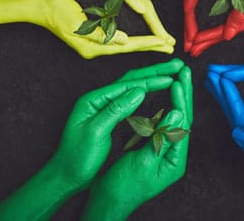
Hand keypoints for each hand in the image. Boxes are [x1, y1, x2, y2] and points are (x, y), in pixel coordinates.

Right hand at [36, 0, 173, 58]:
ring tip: (160, 44)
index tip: (165, 42)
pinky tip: (138, 39)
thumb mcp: (76, 24)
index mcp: (93, 47)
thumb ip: (99, 35)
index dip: (148, 43)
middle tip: (171, 47)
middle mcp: (94, 49)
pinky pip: (117, 42)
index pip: (128, 46)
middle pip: (129, 48)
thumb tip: (123, 41)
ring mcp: (92, 46)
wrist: (38, 7)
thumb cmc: (56, 12)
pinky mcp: (91, 40)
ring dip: (143, 44)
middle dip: (150, 47)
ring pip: (125, 45)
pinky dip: (131, 40)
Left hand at [45, 0, 174, 45]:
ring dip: (149, 24)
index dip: (156, 25)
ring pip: (139, 9)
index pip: (146, 6)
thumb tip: (144, 9)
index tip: (166, 40)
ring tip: (159, 37)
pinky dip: (137, 19)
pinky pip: (129, 9)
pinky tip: (139, 27)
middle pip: (146, 8)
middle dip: (157, 26)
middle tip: (170, 43)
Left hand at [50, 75, 173, 191]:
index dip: (151, 80)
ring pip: (132, 87)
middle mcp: (99, 99)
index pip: (127, 84)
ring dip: (152, 79)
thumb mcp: (95, 134)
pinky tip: (156, 91)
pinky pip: (131, 99)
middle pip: (131, 80)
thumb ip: (116, 111)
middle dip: (156, 72)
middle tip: (178, 67)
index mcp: (93, 100)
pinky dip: (146, 92)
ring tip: (172, 74)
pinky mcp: (109, 117)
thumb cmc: (76, 158)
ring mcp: (104, 107)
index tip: (172, 78)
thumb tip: (139, 91)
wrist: (65, 176)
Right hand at [82, 69, 192, 219]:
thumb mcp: (143, 163)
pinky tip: (163, 98)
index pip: (183, 124)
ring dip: (176, 98)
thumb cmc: (123, 187)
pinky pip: (162, 124)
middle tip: (185, 70)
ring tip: (178, 77)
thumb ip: (161, 139)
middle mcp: (173, 155)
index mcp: (175, 160)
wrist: (109, 203)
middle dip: (184, 94)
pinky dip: (163, 107)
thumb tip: (177, 114)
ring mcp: (164, 152)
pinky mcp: (153, 150)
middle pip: (182, 119)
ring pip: (173, 119)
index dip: (181, 101)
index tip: (178, 80)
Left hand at [189, 0, 243, 55]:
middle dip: (210, 40)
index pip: (232, 29)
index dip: (212, 36)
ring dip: (212, 32)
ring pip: (228, 23)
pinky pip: (230, 13)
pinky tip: (209, 27)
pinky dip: (218, 20)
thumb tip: (228, 35)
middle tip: (191, 50)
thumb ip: (240, 12)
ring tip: (197, 42)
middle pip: (230, 30)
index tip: (195, 42)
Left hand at [205, 71, 243, 220]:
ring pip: (239, 117)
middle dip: (222, 94)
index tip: (221, 76)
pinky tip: (239, 101)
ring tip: (218, 81)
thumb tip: (236, 132)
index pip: (238, 120)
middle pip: (233, 117)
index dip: (229, 97)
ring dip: (228, 98)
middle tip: (210, 72)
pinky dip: (240, 106)